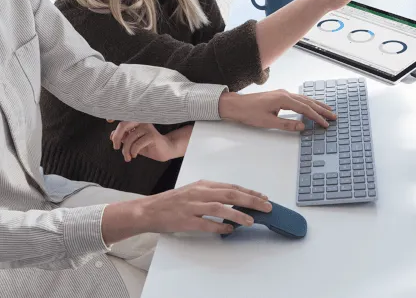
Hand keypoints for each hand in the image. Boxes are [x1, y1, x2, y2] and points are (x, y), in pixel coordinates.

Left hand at [110, 122, 192, 161]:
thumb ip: (124, 137)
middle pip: (123, 125)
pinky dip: (134, 151)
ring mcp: (147, 128)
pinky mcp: (152, 136)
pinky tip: (135, 155)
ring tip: (128, 157)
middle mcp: (141, 122)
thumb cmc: (148, 145)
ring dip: (126, 150)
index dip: (113, 116)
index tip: (108, 120)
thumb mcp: (133, 142)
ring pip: (130, 138)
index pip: (122, 118)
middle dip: (117, 137)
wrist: (165, 150)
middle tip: (115, 147)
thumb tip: (112, 136)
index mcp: (136, 121)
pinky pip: (137, 144)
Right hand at [143, 180, 270, 233]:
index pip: (231, 187)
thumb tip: (234, 200)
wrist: (149, 210)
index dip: (249, 192)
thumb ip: (212, 194)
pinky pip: (205, 224)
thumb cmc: (172, 201)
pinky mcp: (185, 220)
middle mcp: (199, 193)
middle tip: (266, 207)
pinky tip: (229, 229)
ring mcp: (192, 207)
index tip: (263, 197)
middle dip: (251, 200)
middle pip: (230, 194)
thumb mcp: (194, 191)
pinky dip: (218, 226)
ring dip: (237, 214)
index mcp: (203, 185)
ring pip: (219, 208)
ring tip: (251, 220)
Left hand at [218, 89, 335, 130]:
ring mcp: (283, 93)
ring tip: (328, 110)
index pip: (305, 109)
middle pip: (308, 102)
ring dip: (317, 105)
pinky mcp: (280, 96)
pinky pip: (298, 98)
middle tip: (333, 116)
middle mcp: (285, 93)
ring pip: (304, 99)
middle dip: (321, 109)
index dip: (317, 117)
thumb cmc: (249, 113)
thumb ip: (287, 124)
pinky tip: (312, 105)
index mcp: (283, 99)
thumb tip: (302, 126)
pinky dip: (308, 103)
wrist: (236, 105)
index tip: (325, 123)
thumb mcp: (268, 122)